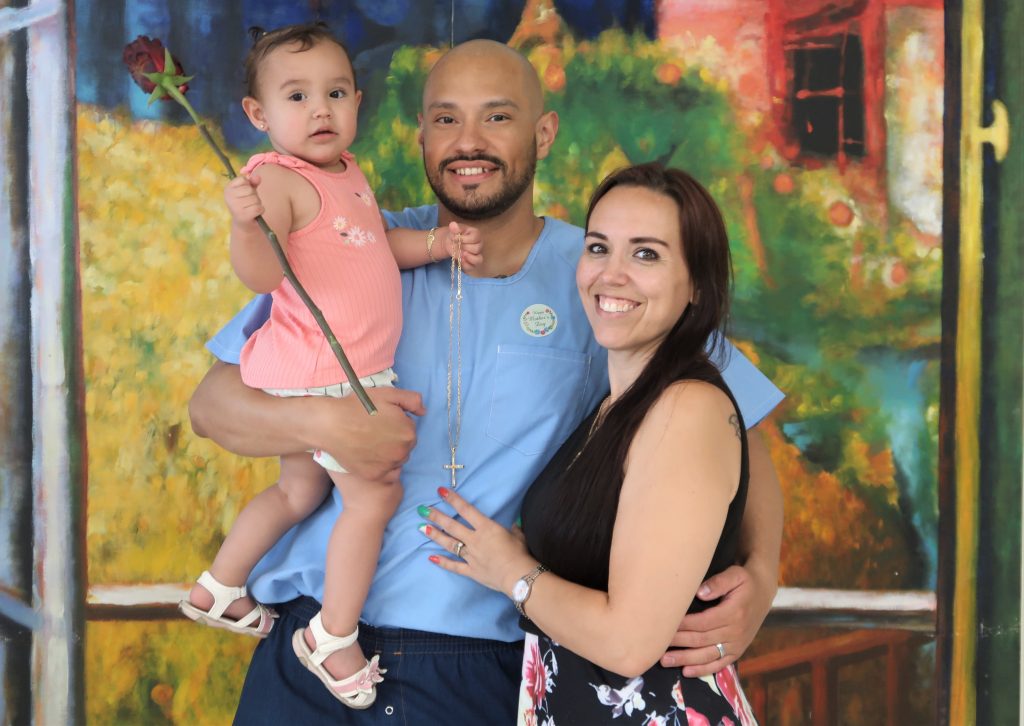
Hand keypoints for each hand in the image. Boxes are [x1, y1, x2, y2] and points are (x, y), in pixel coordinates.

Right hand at [224, 172, 263, 224]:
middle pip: (250, 189)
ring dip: (257, 203)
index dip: (248, 186)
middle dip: (254, 195)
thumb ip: (252, 182)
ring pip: (255, 199)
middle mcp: (229, 197)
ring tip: (251, 208)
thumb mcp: (248, 190)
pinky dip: (260, 210)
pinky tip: (254, 214)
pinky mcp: (243, 216)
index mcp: (228, 189)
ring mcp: (235, 207)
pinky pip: (259, 208)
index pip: (243, 180)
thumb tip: (258, 177)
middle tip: (249, 203)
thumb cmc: (246, 204)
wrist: (244, 223)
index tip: (244, 193)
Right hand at [316, 387, 424, 482]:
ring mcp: (389, 466)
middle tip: (374, 431)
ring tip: (370, 444)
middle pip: (404, 446)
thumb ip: (411, 400)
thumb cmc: (357, 407)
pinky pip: (386, 474)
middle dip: (394, 440)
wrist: (330, 424)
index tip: (381, 421)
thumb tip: (423, 412)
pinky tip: (368, 457)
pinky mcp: (375, 476)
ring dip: (389, 454)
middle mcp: (402, 451)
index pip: (409, 430)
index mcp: (408, 432)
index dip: (396, 425)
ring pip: (396, 460)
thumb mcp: (387, 394)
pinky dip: (381, 467)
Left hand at [418, 486, 533, 594]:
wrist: (518, 576)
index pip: (466, 510)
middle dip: (436, 517)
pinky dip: (443, 562)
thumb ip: (513, 528)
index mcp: (486, 528)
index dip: (453, 499)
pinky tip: (431, 558)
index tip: (441, 491)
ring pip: (449, 544)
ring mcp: (471, 556)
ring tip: (422, 528)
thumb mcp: (518, 535)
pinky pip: (454, 566)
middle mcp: (475, 540)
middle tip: (422, 510)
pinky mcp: (471, 571)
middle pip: (451, 526)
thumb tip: (515, 524)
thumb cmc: (520, 553)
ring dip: (435, 536)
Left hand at [443, 221, 482, 269]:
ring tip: (461, 254)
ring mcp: (477, 255)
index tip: (455, 237)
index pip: (475, 238)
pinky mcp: (472, 263)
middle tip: (458, 245)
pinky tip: (460, 260)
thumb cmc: (455, 235)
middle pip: (477, 249)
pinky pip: (472, 267)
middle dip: (465, 247)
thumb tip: (453, 225)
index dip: (464, 239)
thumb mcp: (454, 229)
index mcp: (476, 234)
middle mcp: (479, 245)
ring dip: (469, 258)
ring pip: (479, 260)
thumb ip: (455, 228)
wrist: (451, 242)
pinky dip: (465, 265)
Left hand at [659, 564, 773, 676]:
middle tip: (657, 644)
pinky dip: (703, 670)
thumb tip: (700, 593)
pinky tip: (686, 671)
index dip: (683, 625)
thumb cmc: (745, 581)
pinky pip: (719, 664)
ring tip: (665, 661)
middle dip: (678, 643)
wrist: (763, 592)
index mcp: (733, 613)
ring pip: (707, 655)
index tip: (665, 625)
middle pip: (701, 640)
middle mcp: (736, 631)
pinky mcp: (737, 651)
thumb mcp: (736, 574)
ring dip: (685, 659)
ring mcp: (737, 644)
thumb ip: (718, 582)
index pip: (702, 622)